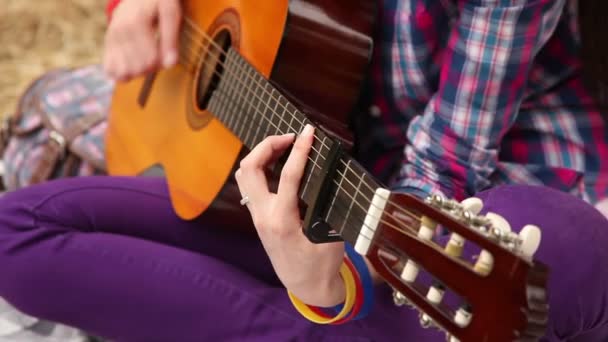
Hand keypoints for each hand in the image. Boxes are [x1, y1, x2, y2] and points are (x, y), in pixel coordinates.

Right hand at [103, 0, 181, 81]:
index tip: (167, 55)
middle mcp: (120, 32)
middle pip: (140, 68)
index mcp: (136, 23)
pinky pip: (111, 70)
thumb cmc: (156, 4)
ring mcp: (111, 39)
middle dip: (153, 67)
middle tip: (157, 55)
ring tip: (146, 58)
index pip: (151, 60)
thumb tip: (171, 65)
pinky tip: (133, 63)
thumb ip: (171, 38)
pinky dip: (124, 73)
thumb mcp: (170, 13)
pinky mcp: (107, 45)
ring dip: (139, 71)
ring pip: (125, 72)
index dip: (163, 63)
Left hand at [235, 125, 345, 306]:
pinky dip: (261, 167)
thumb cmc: (321, 265)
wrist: (305, 286)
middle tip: (291, 137)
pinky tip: (278, 163)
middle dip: (267, 145)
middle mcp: (264, 216)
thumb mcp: (333, 237)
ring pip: (244, 175)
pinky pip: (250, 184)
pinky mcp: (258, 217)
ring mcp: (257, 216)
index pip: (287, 176)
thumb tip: (329, 176)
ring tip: (284, 146)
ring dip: (261, 154)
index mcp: (283, 221)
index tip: (308, 133)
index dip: (299, 150)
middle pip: (250, 168)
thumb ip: (329, 207)